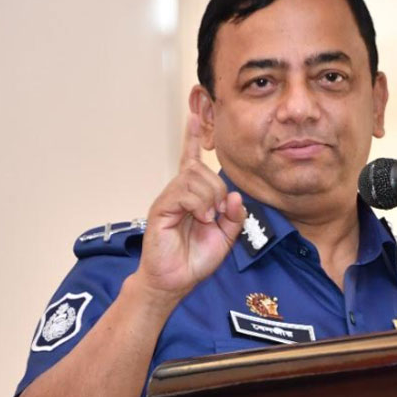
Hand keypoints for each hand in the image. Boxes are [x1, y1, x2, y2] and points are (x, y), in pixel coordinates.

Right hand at [133, 114, 245, 298]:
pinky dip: (198, 204)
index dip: (192, 138)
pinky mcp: (161, 208)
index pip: (191, 160)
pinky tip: (200, 218)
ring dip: (209, 197)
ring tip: (207, 218)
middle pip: (201, 169)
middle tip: (218, 213)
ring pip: (194, 177)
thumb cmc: (195, 259)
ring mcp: (168, 199)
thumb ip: (234, 216)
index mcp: (192, 196)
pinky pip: (184, 192)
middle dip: (218, 188)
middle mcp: (178, 193)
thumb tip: (235, 196)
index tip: (194, 115)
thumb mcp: (225, 237)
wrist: (175, 281)